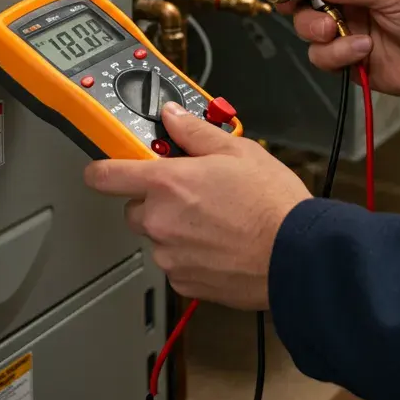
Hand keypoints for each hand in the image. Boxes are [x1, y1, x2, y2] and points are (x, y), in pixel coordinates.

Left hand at [83, 102, 310, 310]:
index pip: (106, 175)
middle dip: (156, 201)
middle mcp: (160, 221)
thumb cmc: (272, 205)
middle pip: (135, 209)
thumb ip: (195, 133)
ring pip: (158, 238)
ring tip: (217, 222)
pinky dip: (192, 256)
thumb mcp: (238, 151)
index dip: (102, 169)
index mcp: (167, 183)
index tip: (104, 168)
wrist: (296, 255)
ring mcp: (170, 255)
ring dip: (176, 229)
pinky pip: (176, 264)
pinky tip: (221, 245)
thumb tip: (173, 117)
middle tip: (192, 194)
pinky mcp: (185, 282)